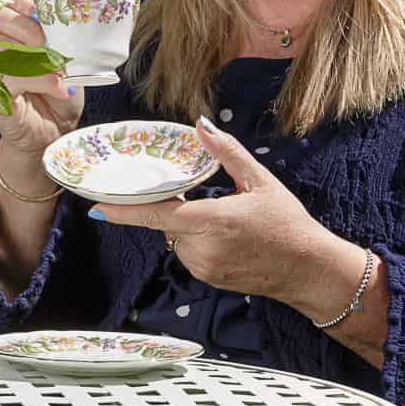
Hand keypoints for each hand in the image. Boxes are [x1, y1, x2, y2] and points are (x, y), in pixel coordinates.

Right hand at [0, 0, 80, 168]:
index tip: (46, 13)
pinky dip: (41, 80)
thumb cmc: (57, 93)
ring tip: (62, 71)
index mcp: (10, 32)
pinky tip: (59, 88)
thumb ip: (58, 39)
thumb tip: (63, 23)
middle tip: (55, 46)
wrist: (54, 132)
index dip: (24, 2)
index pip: (6, 3)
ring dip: (40, 56)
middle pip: (0, 18)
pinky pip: (12, 77)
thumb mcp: (64, 60)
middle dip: (32, 28)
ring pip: (4, 47)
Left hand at [90, 117, 335, 306]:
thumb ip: (227, 153)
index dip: (124, 211)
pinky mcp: (208, 279)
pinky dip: (197, 240)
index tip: (95, 206)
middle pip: (167, 223)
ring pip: (176, 238)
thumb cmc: (288, 223)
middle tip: (208, 197)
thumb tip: (200, 126)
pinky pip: (188, 253)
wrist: (309, 270)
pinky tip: (227, 237)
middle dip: (178, 206)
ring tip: (227, 220)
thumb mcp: (262, 181)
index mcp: (213, 221)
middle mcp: (202, 249)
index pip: (157, 215)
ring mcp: (203, 268)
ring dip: (188, 225)